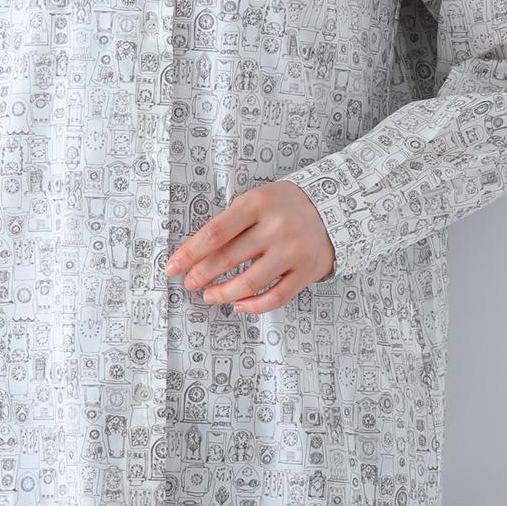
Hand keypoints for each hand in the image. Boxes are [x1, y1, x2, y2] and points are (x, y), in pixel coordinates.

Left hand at [164, 179, 334, 312]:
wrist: (334, 207)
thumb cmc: (284, 205)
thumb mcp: (257, 200)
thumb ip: (232, 222)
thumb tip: (196, 253)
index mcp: (257, 203)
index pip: (215, 233)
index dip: (190, 253)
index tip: (172, 266)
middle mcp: (275, 227)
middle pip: (228, 258)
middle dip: (201, 274)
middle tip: (189, 283)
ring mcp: (292, 251)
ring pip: (249, 282)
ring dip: (223, 293)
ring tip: (209, 296)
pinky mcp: (306, 271)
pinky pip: (276, 297)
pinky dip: (253, 305)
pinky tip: (238, 305)